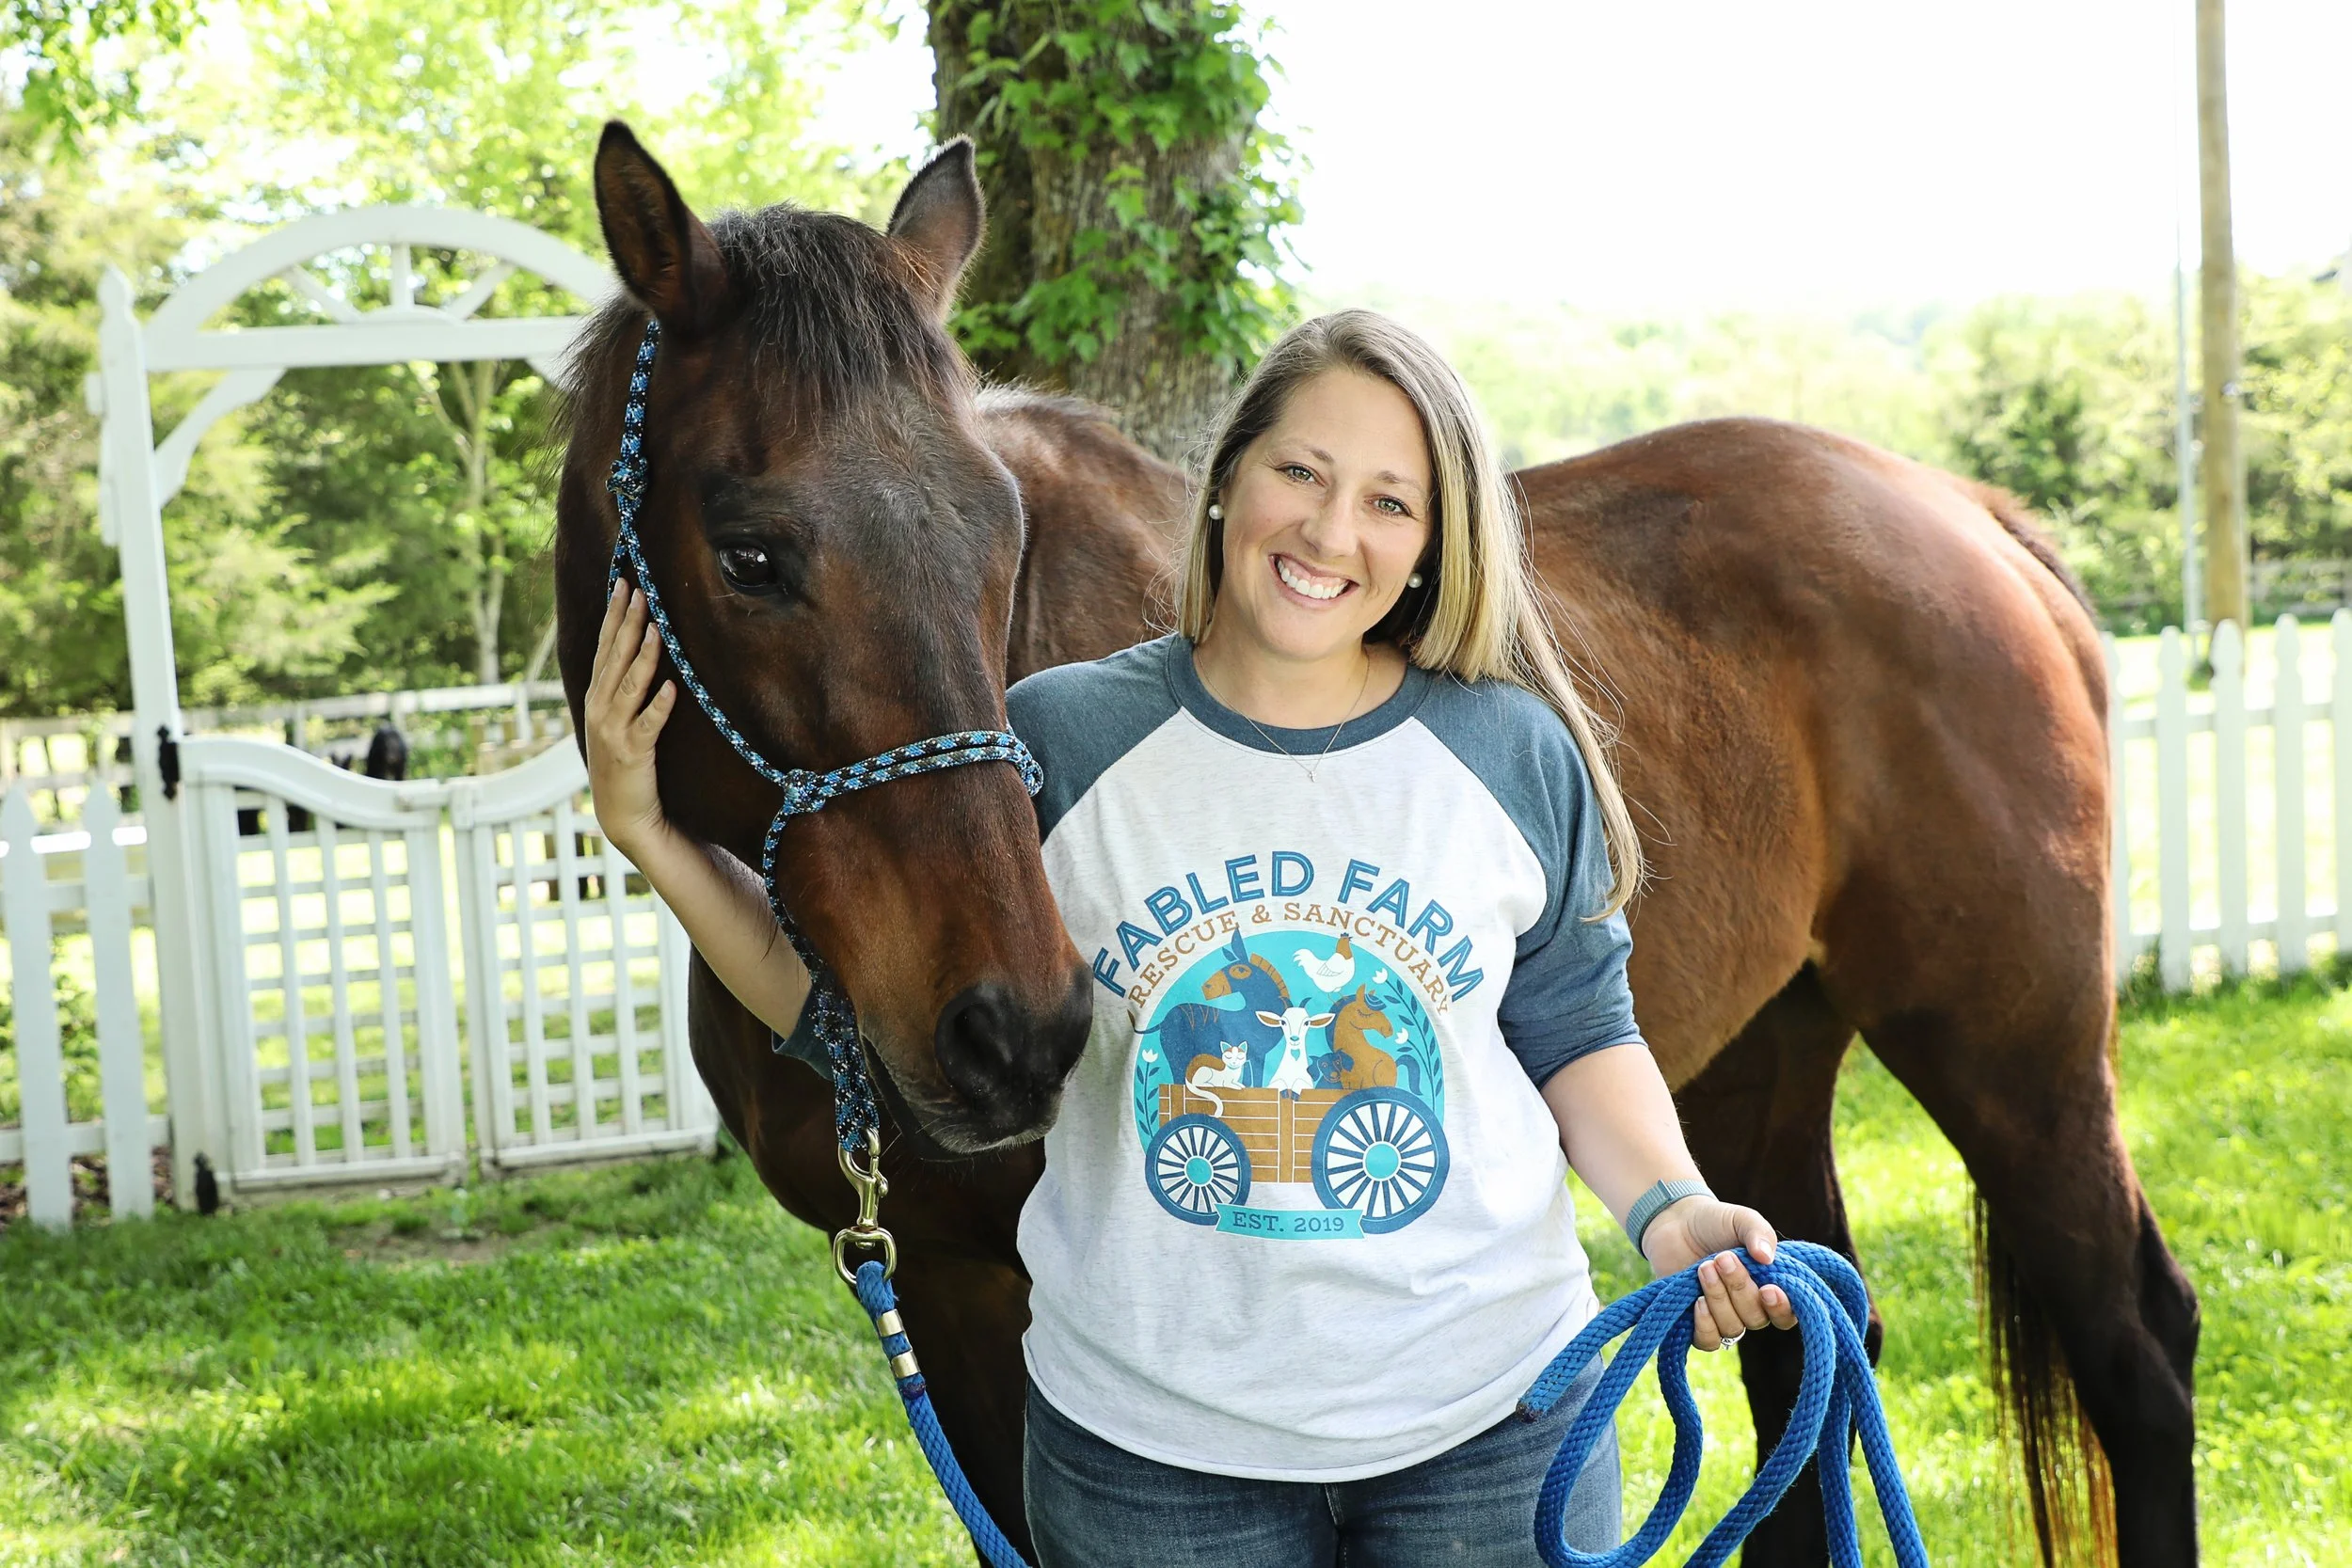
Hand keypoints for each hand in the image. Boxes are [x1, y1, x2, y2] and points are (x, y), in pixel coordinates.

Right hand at [584, 579, 677, 853]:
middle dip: (627, 622)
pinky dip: (659, 705)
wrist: (622, 814)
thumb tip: (639, 649)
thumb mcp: (617, 720)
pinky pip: (649, 725)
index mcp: (597, 696)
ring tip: (656, 628)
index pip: (606, 647)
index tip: (624, 584)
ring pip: (630, 685)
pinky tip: (672, 687)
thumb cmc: (625, 763)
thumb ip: (624, 688)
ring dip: (643, 656)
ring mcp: (613, 731)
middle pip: (615, 657)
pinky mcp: (633, 753)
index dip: (614, 615)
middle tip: (640, 590)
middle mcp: (600, 708)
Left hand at [1641, 1196, 1799, 1350]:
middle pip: (1756, 1319)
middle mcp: (1750, 1307)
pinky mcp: (1696, 1323)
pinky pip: (1708, 1341)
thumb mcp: (1741, 1220)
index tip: (1768, 1289)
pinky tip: (1697, 1301)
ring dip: (1718, 1299)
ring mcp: (1723, 1316)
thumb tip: (1767, 1258)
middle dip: (1739, 1289)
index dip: (1781, 1309)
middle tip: (1722, 1258)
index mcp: (1769, 1286)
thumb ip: (1759, 1233)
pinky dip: (1705, 1324)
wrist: (1675, 1222)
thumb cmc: (1715, 1222)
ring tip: (1704, 1268)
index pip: (1787, 1315)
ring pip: (1732, 1328)